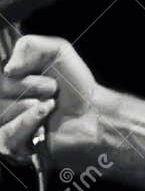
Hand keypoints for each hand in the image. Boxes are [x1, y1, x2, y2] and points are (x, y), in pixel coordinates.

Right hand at [1, 35, 103, 162]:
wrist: (90, 112)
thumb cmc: (73, 82)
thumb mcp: (57, 51)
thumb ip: (29, 46)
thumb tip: (7, 68)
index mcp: (6, 76)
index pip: (2, 72)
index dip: (16, 73)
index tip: (28, 70)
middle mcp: (0, 98)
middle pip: (0, 87)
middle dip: (31, 85)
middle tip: (51, 89)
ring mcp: (1, 121)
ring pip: (1, 110)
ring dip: (32, 106)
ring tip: (48, 106)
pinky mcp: (7, 144)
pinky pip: (6, 133)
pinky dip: (28, 122)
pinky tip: (43, 120)